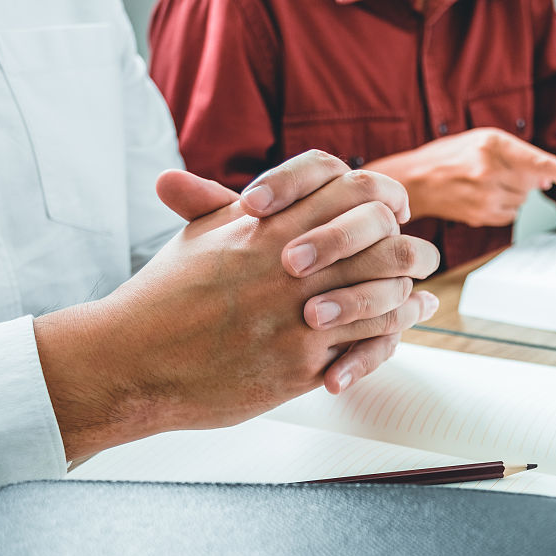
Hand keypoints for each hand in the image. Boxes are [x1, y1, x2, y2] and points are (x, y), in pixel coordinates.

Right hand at [35, 151, 439, 459]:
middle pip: (380, 241)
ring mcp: (295, 315)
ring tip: (419, 296)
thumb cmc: (162, 299)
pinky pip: (364, 345)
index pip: (349, 191)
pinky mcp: (298, 364)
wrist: (132, 361)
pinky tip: (400, 331)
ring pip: (382, 293)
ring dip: (407, 294)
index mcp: (265, 225)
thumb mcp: (198, 238)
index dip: (381, 197)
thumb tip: (255, 194)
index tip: (393, 211)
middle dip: (409, 248)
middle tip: (422, 255)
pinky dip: (390, 335)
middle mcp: (286, 264)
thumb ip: (229, 206)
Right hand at [365, 127, 555, 227]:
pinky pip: (510, 214)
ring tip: (485, 183)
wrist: (415, 181)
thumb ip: (517, 155)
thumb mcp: (482, 140)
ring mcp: (486, 196)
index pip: (541, 162)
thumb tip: (547, 181)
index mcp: (493, 144)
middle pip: (533, 183)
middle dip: (525, 178)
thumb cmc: (449, 156)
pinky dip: (503, 205)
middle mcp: (491, 170)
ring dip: (513, 192)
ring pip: (522, 200)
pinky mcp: (482, 215)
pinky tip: (482, 196)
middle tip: (501, 171)